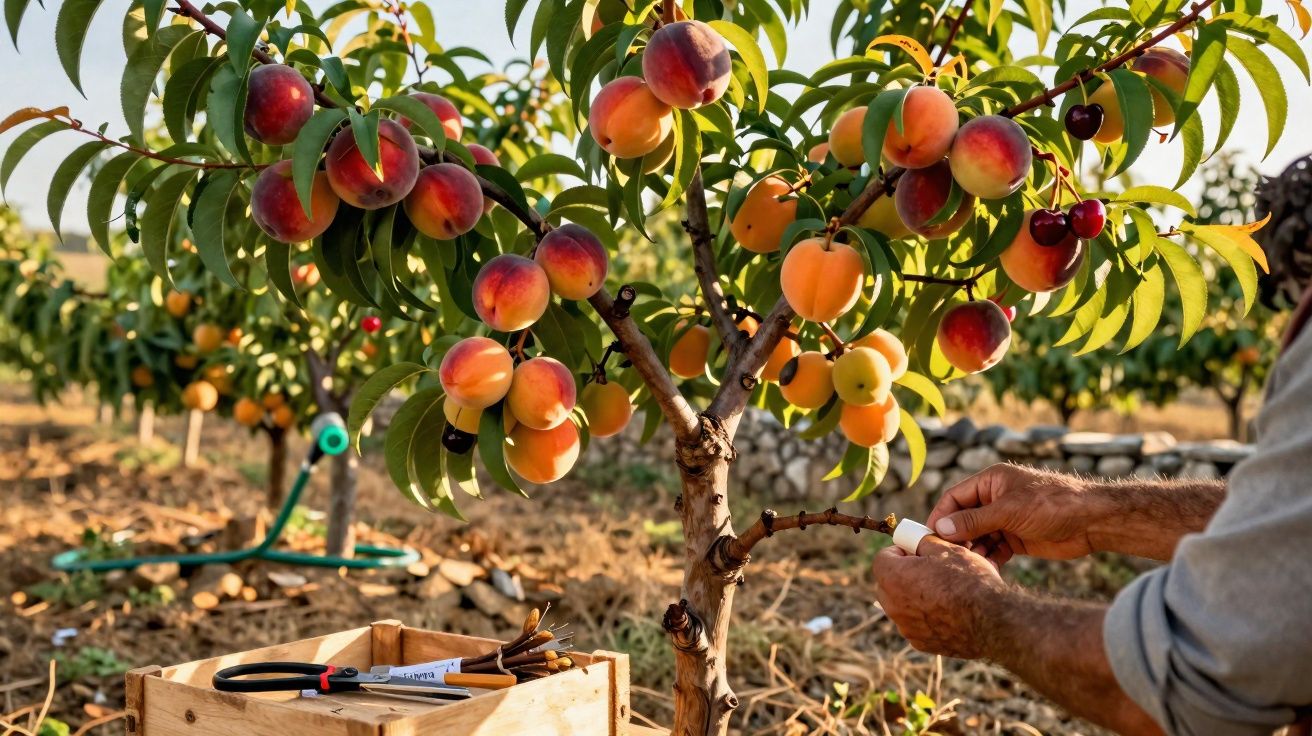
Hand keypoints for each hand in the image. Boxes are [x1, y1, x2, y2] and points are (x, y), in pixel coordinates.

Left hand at [871, 536, 1009, 658]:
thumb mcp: (947, 549)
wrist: (993, 621)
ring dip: (915, 596)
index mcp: (893, 578)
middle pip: (888, 583)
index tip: (917, 552)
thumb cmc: (969, 581)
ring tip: (943, 591)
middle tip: (929, 570)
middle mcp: (893, 606)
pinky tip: (949, 611)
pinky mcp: (921, 643)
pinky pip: (916, 624)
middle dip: (903, 574)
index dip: (900, 551)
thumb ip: (923, 543)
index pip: (882, 558)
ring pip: (902, 605)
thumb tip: (916, 542)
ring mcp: (906, 628)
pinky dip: (927, 617)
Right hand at [925, 464, 1103, 565]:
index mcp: (991, 482)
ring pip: (977, 537)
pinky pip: (994, 550)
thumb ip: (974, 520)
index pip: (955, 498)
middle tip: (945, 557)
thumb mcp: (1009, 510)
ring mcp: (1006, 520)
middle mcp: (995, 499)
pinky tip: (983, 570)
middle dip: (955, 538)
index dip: (940, 516)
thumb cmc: (1053, 504)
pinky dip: (987, 559)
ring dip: (971, 551)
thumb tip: (940, 529)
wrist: (1092, 521)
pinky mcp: (1016, 539)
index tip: (929, 537)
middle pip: (963, 519)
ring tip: (966, 566)